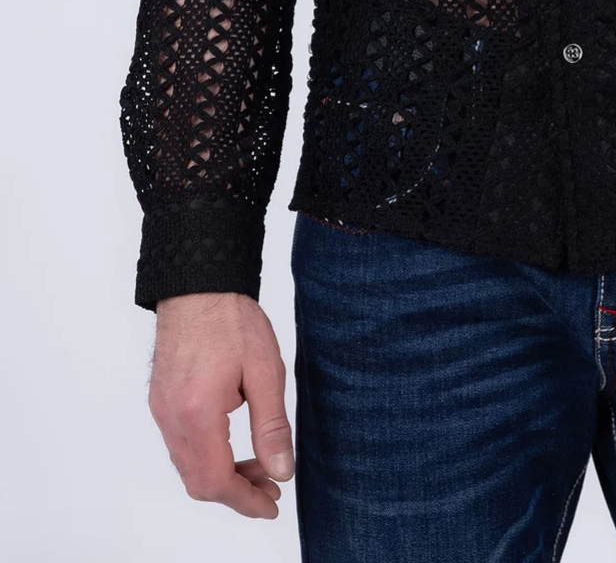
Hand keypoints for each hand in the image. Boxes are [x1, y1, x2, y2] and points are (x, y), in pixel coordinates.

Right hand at [147, 291, 293, 518]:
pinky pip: (180, 446)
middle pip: (199, 482)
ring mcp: (161, 411)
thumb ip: (271, 426)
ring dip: (222, 475)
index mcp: (197, 414)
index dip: (246, 502)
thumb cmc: (231, 320)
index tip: (272, 506)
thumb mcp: (264, 371)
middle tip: (272, 485)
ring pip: (188, 467)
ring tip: (259, 464)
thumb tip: (281, 472)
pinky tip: (234, 443)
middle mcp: (171, 419)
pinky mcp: (160, 401)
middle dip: (237, 492)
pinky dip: (207, 456)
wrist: (197, 284)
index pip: (217, 482)